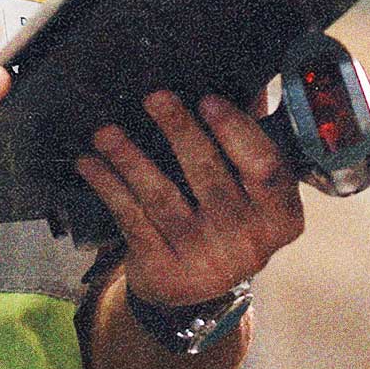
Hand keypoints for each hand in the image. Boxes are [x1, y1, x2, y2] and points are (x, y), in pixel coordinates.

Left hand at [76, 91, 303, 307]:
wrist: (194, 290)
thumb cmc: (225, 217)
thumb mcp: (249, 188)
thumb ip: (250, 137)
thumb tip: (250, 78)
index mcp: (279, 215)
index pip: (266, 168)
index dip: (237, 132)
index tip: (207, 99)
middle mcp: (248, 242)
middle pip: (208, 175)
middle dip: (179, 132)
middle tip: (154, 97)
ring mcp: (206, 260)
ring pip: (162, 198)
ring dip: (130, 159)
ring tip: (106, 132)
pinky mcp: (166, 271)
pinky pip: (131, 219)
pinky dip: (108, 187)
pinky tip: (90, 163)